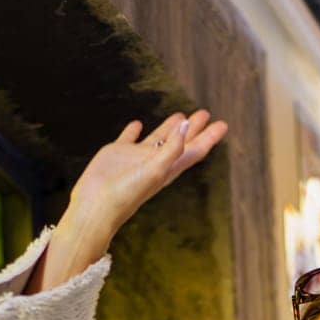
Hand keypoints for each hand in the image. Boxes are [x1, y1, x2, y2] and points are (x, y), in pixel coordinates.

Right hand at [27, 110, 227, 292]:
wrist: (97, 207)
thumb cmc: (127, 193)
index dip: (209, 137)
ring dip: (170, 127)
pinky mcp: (117, 154)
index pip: (194, 150)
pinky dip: (134, 131)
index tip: (222, 124)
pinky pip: (129, 138)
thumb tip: (186, 123)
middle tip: (205, 113)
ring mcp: (136, 158)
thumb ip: (173, 147)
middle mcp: (154, 163)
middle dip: (194, 129)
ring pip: (157, 139)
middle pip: (180, 142)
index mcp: (168, 169)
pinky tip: (138, 124)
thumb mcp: (155, 169)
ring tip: (180, 115)